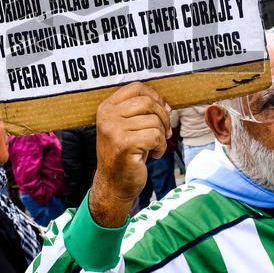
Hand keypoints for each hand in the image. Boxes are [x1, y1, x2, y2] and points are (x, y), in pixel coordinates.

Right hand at [88, 83, 170, 227]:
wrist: (113, 184)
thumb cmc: (124, 155)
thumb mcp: (126, 127)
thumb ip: (140, 112)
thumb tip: (166, 105)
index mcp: (107, 108)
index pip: (136, 88)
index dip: (155, 96)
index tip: (162, 110)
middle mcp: (107, 116)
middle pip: (148, 103)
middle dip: (163, 117)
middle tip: (164, 132)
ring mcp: (114, 130)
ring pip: (154, 121)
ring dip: (162, 135)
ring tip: (155, 147)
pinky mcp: (124, 144)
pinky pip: (155, 136)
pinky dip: (160, 146)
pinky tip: (154, 155)